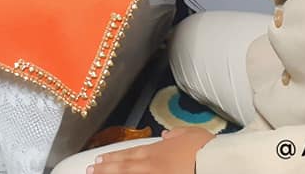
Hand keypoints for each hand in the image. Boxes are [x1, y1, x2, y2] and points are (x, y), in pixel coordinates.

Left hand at [87, 127, 214, 173]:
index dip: (113, 157)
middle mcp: (151, 164)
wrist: (214, 163)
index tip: (99, 160)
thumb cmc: (206, 149)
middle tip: (89, 171)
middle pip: (122, 167)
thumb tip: (167, 135)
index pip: (129, 153)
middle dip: (104, 170)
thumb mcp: (191, 134)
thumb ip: (177, 135)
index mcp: (157, 150)